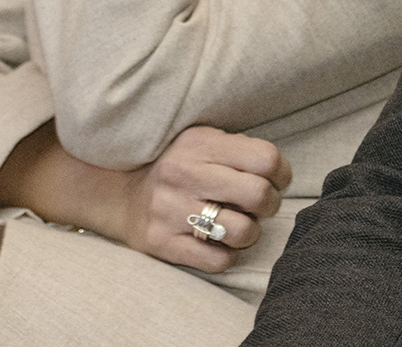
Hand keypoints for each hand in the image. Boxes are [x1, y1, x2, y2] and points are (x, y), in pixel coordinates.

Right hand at [111, 125, 291, 272]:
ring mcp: (172, 211)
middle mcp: (185, 175)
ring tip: (239, 225)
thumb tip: (276, 168)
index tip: (275, 180)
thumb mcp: (202, 141)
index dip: (281, 173)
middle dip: (270, 204)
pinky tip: (219, 243)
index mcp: (200, 145)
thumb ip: (237, 149)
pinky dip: (227, 255)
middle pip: (258, 195)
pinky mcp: (163, 243)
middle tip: (261, 206)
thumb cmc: (177, 166)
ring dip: (250, 233)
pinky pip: (218, 260)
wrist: (120, 194)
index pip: (265, 158)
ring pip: (242, 232)